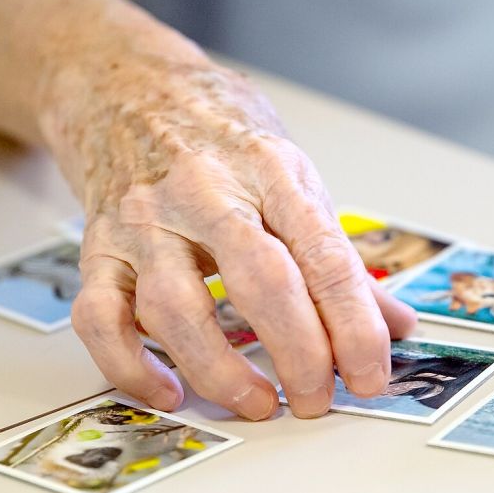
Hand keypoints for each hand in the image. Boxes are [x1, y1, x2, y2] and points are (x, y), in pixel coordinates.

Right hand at [52, 57, 415, 419]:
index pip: (325, 258)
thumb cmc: (222, 138)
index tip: (370, 375)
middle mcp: (206, 194)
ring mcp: (145, 222)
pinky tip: (170, 391)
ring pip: (175, 309)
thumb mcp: (293, 178)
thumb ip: (339, 255)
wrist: (128, 89)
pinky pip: (100, 317)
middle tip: (319, 399)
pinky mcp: (98, 248)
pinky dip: (131, 366)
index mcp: (271, 173)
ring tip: (260, 403)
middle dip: (299, 353)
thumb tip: (395, 324)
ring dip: (221, 370)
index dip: (354, 326)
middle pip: (261, 283)